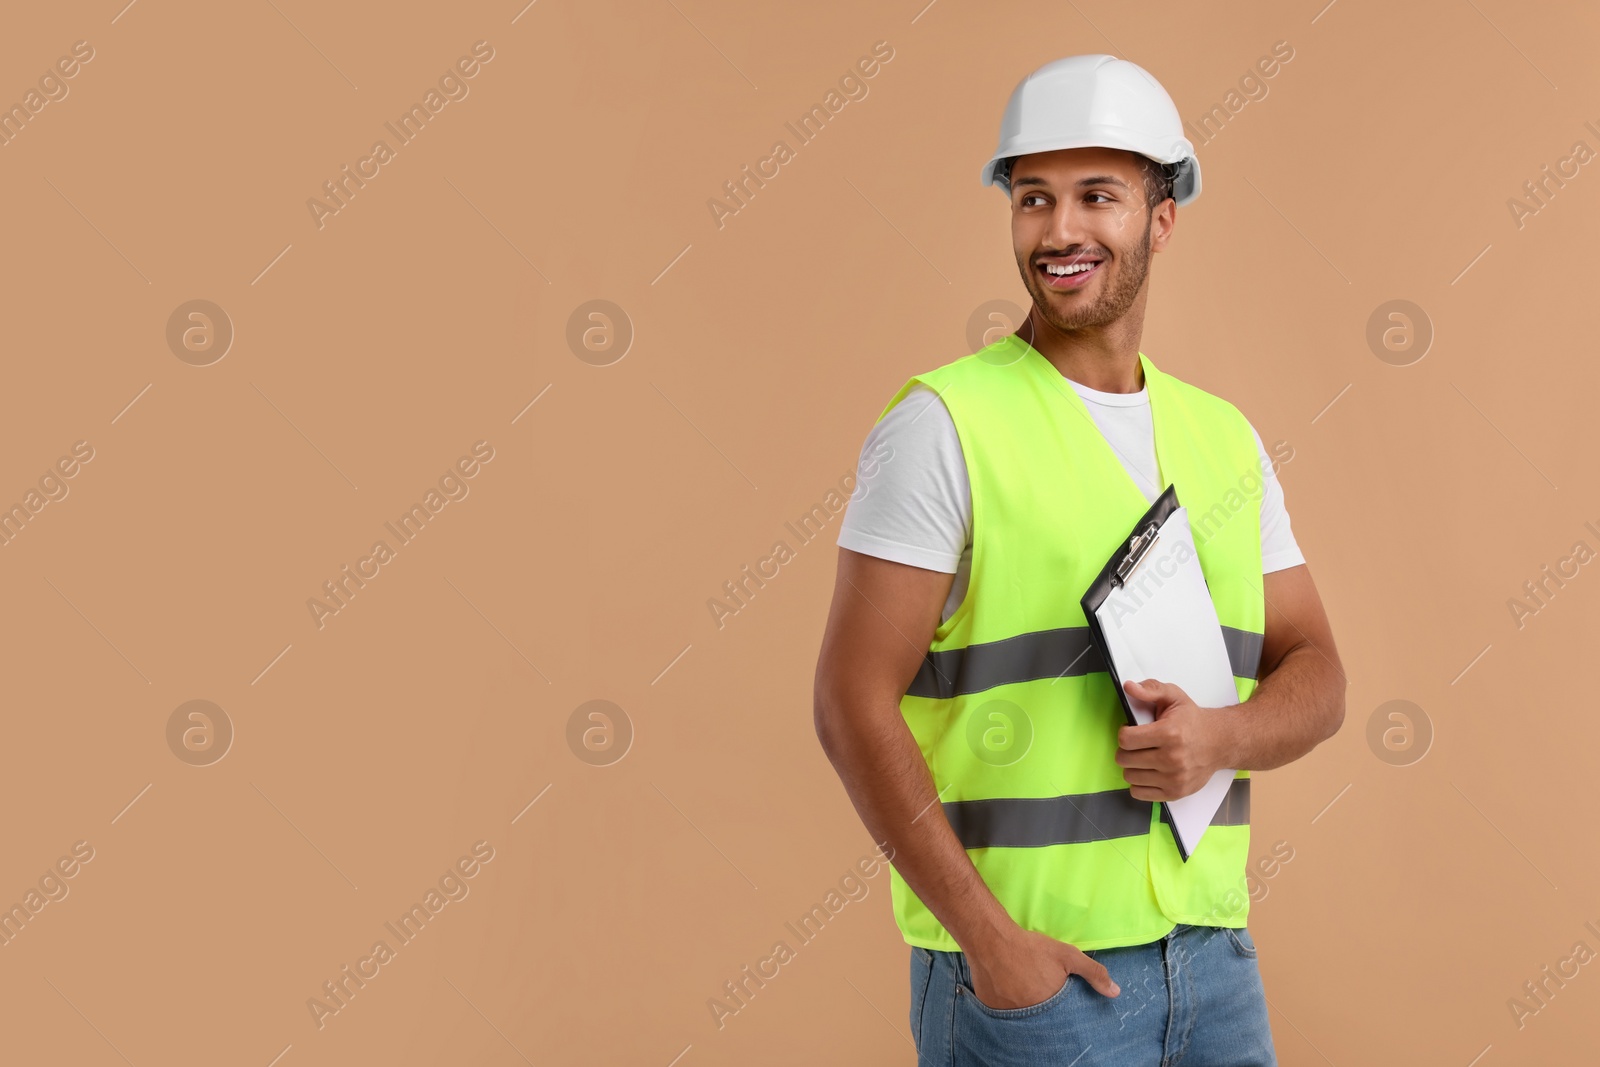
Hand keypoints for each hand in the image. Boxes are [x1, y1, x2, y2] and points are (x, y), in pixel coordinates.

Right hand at [966, 926, 1119, 1009]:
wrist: (991, 940)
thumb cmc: (1031, 948)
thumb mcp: (1067, 956)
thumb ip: (1093, 973)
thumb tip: (1116, 992)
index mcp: (1050, 1006)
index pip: (1062, 1018)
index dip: (1060, 1007)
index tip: (1056, 996)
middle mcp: (1029, 1015)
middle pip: (1042, 1017)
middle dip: (1043, 1006)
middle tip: (1038, 987)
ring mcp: (1009, 1014)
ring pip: (1023, 1015)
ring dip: (1026, 1005)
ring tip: (1024, 986)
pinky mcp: (992, 1009)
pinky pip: (1004, 1013)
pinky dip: (1008, 1004)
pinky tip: (1009, 988)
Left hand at [1116, 678, 1232, 800]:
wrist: (1221, 742)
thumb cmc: (1193, 720)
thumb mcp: (1174, 697)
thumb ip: (1151, 689)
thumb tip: (1128, 686)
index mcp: (1169, 733)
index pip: (1126, 739)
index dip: (1124, 732)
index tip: (1131, 730)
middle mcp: (1172, 758)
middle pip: (1124, 759)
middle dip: (1126, 749)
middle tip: (1137, 744)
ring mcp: (1174, 778)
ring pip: (1129, 776)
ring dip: (1132, 766)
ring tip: (1144, 756)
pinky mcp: (1175, 792)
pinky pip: (1139, 793)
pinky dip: (1139, 783)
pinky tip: (1148, 771)